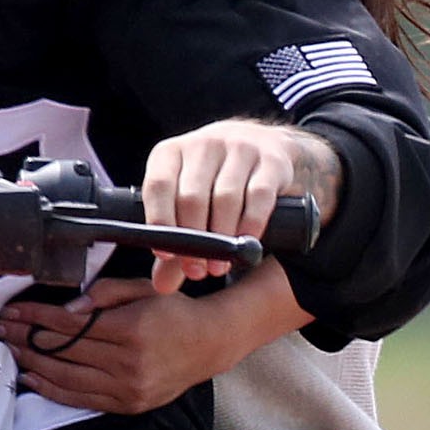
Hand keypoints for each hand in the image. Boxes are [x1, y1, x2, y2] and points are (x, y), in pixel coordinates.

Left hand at [0, 263, 310, 417]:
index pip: (68, 323)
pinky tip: (32, 377)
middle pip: (62, 350)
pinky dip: (52, 389)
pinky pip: (80, 398)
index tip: (11, 311)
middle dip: (25, 337)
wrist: (209, 344)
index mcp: (130, 328)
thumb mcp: (143, 288)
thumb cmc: (173, 311)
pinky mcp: (127, 405)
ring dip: (32, 363)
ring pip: (66, 377)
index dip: (34, 316)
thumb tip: (66, 307)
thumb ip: (104, 293)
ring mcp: (127, 387)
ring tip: (9, 350)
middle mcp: (128, 362)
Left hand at [141, 118, 342, 292]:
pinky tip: (246, 244)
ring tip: (218, 265)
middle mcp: (203, 145)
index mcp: (171, 153)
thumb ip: (175, 242)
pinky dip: (251, 225)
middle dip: (194, 240)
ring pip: (225, 197)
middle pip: (192, 196)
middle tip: (197, 269)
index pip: (159, 185)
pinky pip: (259, 196)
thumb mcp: (189, 205)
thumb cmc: (215, 181)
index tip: (165, 253)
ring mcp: (239, 148)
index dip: (159, 221)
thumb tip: (162, 284)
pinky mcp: (271, 160)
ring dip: (221, 238)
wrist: (266, 148)